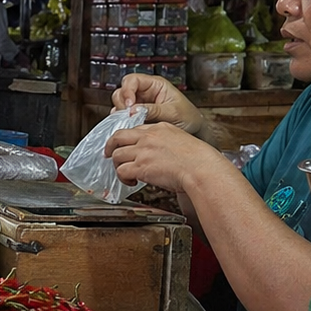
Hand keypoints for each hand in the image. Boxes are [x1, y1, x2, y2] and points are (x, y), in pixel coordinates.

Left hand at [104, 122, 229, 193]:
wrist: (200, 168)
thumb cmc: (198, 159)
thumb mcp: (181, 139)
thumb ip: (166, 141)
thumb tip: (158, 151)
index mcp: (159, 128)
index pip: (134, 129)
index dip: (126, 139)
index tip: (124, 145)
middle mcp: (148, 137)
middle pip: (118, 137)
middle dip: (110, 147)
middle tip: (109, 154)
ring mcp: (143, 151)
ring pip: (117, 155)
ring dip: (118, 166)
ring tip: (126, 174)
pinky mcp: (141, 167)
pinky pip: (121, 171)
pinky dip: (123, 178)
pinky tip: (132, 182)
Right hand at [111, 74, 205, 134]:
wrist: (195, 133)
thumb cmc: (189, 118)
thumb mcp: (173, 112)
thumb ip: (153, 110)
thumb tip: (133, 110)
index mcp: (155, 85)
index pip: (133, 80)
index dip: (127, 90)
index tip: (129, 105)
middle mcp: (145, 93)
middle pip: (122, 91)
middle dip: (122, 103)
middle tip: (128, 115)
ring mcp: (139, 106)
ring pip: (119, 105)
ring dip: (121, 114)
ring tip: (130, 123)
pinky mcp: (136, 118)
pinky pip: (123, 118)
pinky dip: (122, 123)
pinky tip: (130, 128)